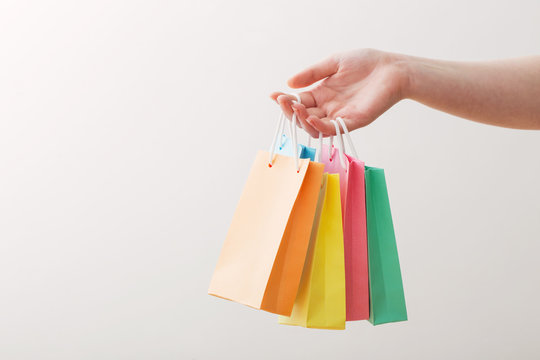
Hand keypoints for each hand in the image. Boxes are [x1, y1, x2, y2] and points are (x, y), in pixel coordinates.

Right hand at [271, 49, 408, 136]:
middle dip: (289, 111)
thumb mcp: (333, 63)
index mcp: (322, 94)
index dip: (284, 101)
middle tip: (283, 101)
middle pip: (302, 117)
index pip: (298, 102)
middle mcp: (328, 108)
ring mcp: (339, 117)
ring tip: (295, 108)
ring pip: (314, 128)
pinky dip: (319, 126)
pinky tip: (311, 117)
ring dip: (301, 120)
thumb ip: (312, 73)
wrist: (391, 68)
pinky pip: (332, 129)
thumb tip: (289, 83)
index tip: (273, 95)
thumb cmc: (366, 63)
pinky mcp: (352, 122)